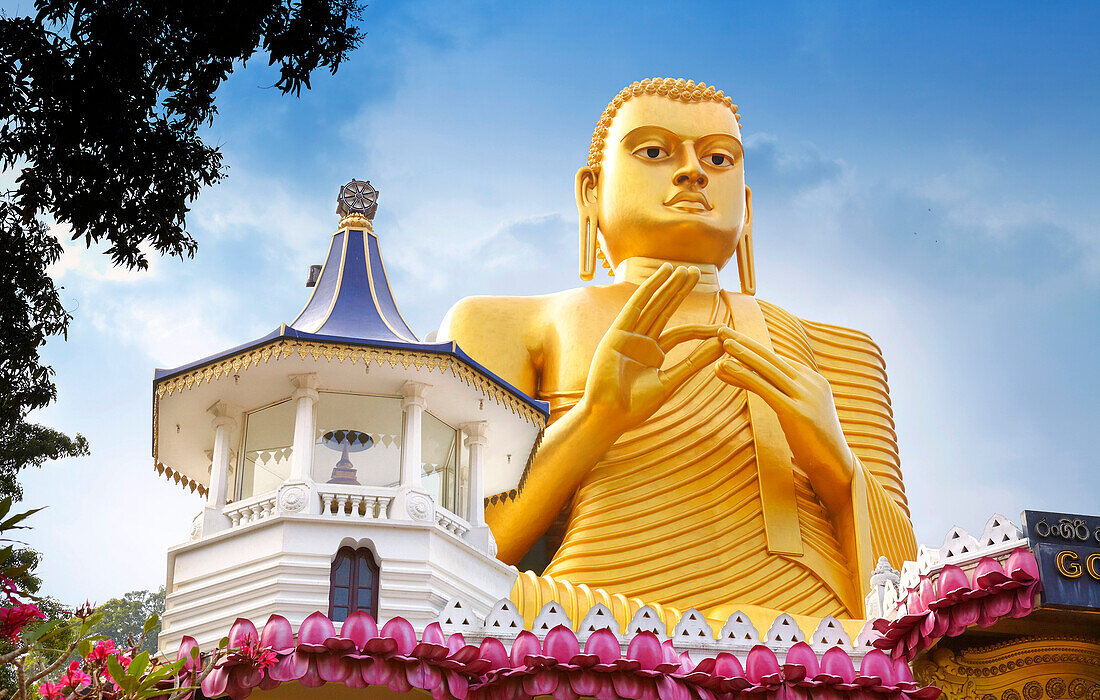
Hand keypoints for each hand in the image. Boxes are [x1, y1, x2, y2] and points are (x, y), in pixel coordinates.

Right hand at [580, 263, 724, 434]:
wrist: (609, 416)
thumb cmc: (636, 406)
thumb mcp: (671, 382)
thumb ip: (694, 362)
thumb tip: (721, 345)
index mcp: (653, 354)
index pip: (681, 333)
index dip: (701, 329)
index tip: (722, 328)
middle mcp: (641, 341)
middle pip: (665, 310)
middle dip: (680, 291)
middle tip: (696, 272)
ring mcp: (628, 336)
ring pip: (653, 305)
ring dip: (668, 286)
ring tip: (684, 269)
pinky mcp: (617, 333)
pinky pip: (635, 306)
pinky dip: (649, 289)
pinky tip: (661, 275)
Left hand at [715, 328, 855, 502]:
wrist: (836, 467)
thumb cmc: (815, 443)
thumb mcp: (803, 412)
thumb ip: (788, 396)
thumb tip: (765, 385)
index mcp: (814, 380)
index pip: (777, 360)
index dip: (752, 349)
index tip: (730, 340)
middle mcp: (811, 383)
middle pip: (771, 357)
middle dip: (744, 342)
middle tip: (720, 329)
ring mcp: (806, 396)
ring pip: (767, 369)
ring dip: (741, 353)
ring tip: (721, 342)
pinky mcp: (797, 412)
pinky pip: (764, 388)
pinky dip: (743, 375)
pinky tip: (726, 367)